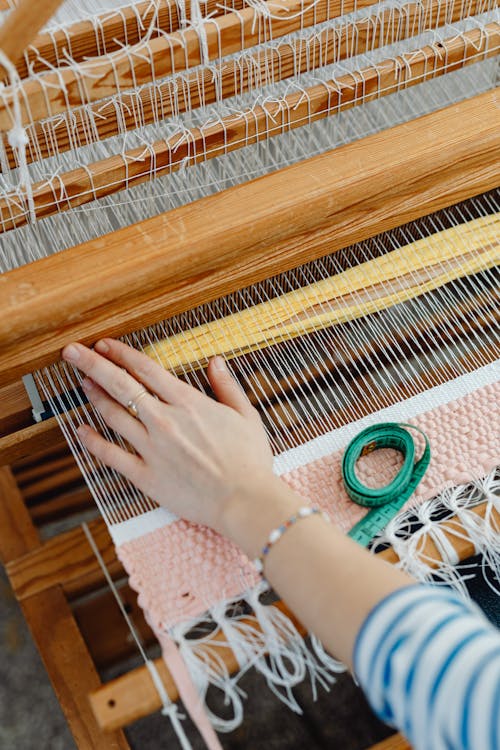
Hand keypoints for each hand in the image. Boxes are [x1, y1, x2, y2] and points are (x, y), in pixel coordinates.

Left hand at [62, 338, 273, 533]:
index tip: (105, 345)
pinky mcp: (146, 476)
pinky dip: (92, 442)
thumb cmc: (250, 461)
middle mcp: (165, 421)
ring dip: (94, 396)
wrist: (245, 501)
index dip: (121, 354)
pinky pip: (111, 456)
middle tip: (72, 352)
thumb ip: (226, 386)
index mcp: (189, 404)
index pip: (146, 370)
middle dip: (93, 364)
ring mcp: (152, 449)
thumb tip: (216, 362)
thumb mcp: (246, 416)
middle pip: (121, 385)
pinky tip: (80, 431)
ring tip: (81, 383)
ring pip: (113, 415)